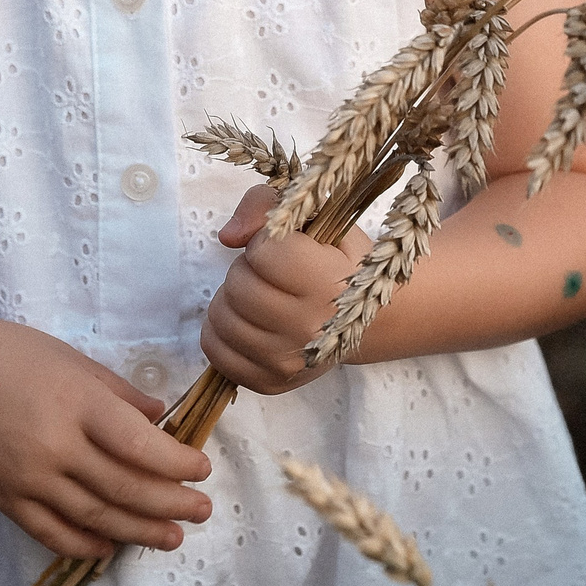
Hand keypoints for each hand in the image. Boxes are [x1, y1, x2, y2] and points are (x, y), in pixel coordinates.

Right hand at [0, 317, 212, 559]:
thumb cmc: (1, 355)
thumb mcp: (67, 357)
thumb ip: (116, 392)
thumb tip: (158, 420)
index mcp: (76, 403)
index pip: (140, 446)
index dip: (177, 465)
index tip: (202, 470)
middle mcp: (55, 447)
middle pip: (125, 489)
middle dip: (171, 504)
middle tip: (202, 511)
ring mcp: (28, 480)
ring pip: (96, 518)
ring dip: (140, 531)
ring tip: (173, 537)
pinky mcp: (5, 501)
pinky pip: (53, 534)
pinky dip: (87, 545)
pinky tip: (112, 546)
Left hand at [200, 185, 368, 395]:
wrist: (372, 320)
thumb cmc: (341, 261)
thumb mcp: (319, 218)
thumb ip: (267, 204)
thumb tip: (227, 237)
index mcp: (328, 284)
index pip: (263, 253)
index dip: (267, 242)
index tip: (288, 248)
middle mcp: (309, 330)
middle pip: (238, 287)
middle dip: (247, 270)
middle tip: (273, 275)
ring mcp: (288, 362)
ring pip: (221, 317)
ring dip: (232, 298)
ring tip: (261, 296)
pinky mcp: (269, 382)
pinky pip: (214, 349)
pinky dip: (220, 329)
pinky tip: (247, 320)